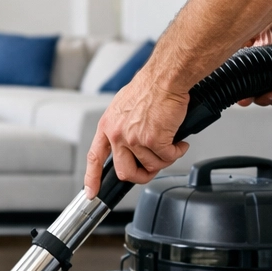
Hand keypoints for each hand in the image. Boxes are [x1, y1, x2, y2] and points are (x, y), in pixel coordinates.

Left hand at [84, 70, 191, 195]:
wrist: (164, 78)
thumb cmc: (149, 87)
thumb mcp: (123, 107)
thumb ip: (122, 127)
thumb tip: (129, 142)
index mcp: (107, 126)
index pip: (95, 158)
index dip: (92, 178)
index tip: (91, 192)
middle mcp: (117, 134)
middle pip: (125, 171)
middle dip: (142, 175)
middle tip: (153, 169)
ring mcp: (134, 139)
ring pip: (151, 166)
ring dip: (164, 160)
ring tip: (171, 146)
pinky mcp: (154, 140)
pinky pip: (167, 158)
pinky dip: (177, 152)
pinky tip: (179, 143)